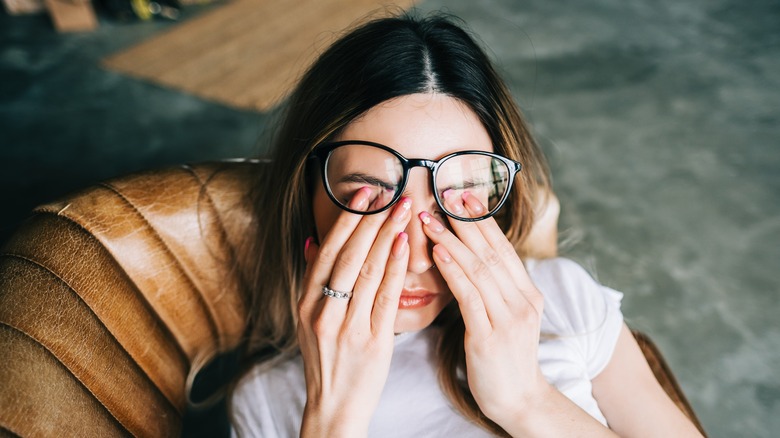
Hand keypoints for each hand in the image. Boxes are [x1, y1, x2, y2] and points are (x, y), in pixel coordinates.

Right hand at [297, 188, 410, 436]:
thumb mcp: (308, 320)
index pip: (326, 251)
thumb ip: (311, 280)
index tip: (363, 192)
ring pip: (367, 271)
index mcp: (306, 303)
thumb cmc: (326, 360)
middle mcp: (322, 311)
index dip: (346, 219)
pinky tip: (404, 245)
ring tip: (403, 208)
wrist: (333, 407)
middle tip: (390, 191)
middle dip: (369, 219)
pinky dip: (394, 268)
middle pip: (347, 255)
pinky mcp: (372, 341)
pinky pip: (384, 297)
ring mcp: (346, 327)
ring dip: (386, 235)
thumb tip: (311, 241)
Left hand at [420, 191, 549, 427]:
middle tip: (444, 194)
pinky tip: (437, 253)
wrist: (519, 401)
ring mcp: (509, 318)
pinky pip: (469, 296)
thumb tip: (471, 258)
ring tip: (429, 219)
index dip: (483, 221)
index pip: (503, 248)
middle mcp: (523, 301)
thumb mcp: (505, 317)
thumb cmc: (504, 358)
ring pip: (479, 269)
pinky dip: (453, 271)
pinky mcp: (490, 337)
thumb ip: (494, 289)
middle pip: (491, 251)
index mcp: (528, 293)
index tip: (463, 196)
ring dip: (452, 240)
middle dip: (466, 221)